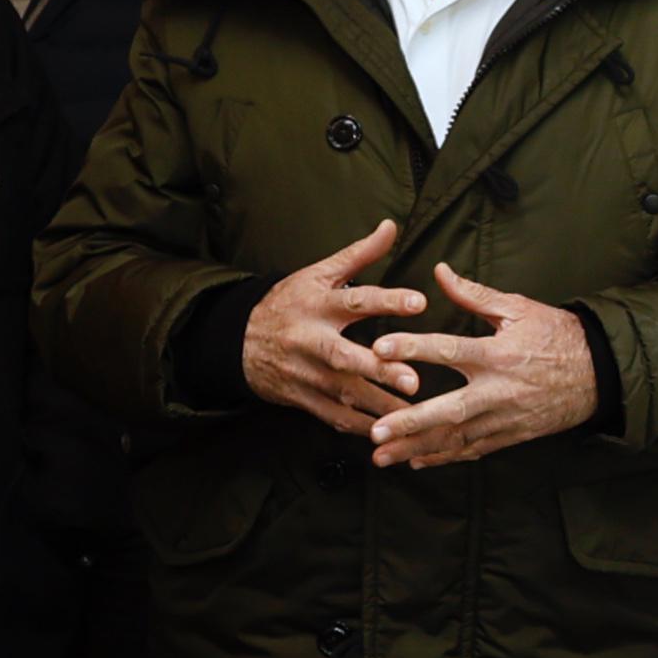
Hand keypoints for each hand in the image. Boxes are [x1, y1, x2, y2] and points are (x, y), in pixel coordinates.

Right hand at [244, 219, 428, 436]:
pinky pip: (334, 417)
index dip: (386, 300)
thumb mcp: (318, 274)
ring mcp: (304, 373)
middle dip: (378, 369)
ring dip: (377, 405)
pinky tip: (388, 431)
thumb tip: (390, 226)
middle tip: (413, 380)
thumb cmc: (289, 302)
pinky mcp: (302, 399)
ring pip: (342, 393)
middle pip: (344, 355)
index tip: (419, 302)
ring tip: (413, 414)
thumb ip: (359, 254)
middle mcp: (310, 339)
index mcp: (317, 304)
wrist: (238, 340)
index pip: (355, 299)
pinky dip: (360, 426)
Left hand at [366, 267, 601, 468]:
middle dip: (410, 422)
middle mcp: (499, 390)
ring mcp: (505, 418)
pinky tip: (415, 460)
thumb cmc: (557, 335)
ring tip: (381, 456)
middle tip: (376, 431)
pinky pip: (473, 450)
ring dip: (417, 447)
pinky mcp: (511, 435)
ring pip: (456, 438)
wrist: (599, 373)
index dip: (413, 347)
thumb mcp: (519, 309)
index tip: (379, 348)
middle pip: (448, 410)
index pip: (449, 350)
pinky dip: (444, 457)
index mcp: (498, 354)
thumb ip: (474, 294)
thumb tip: (439, 271)